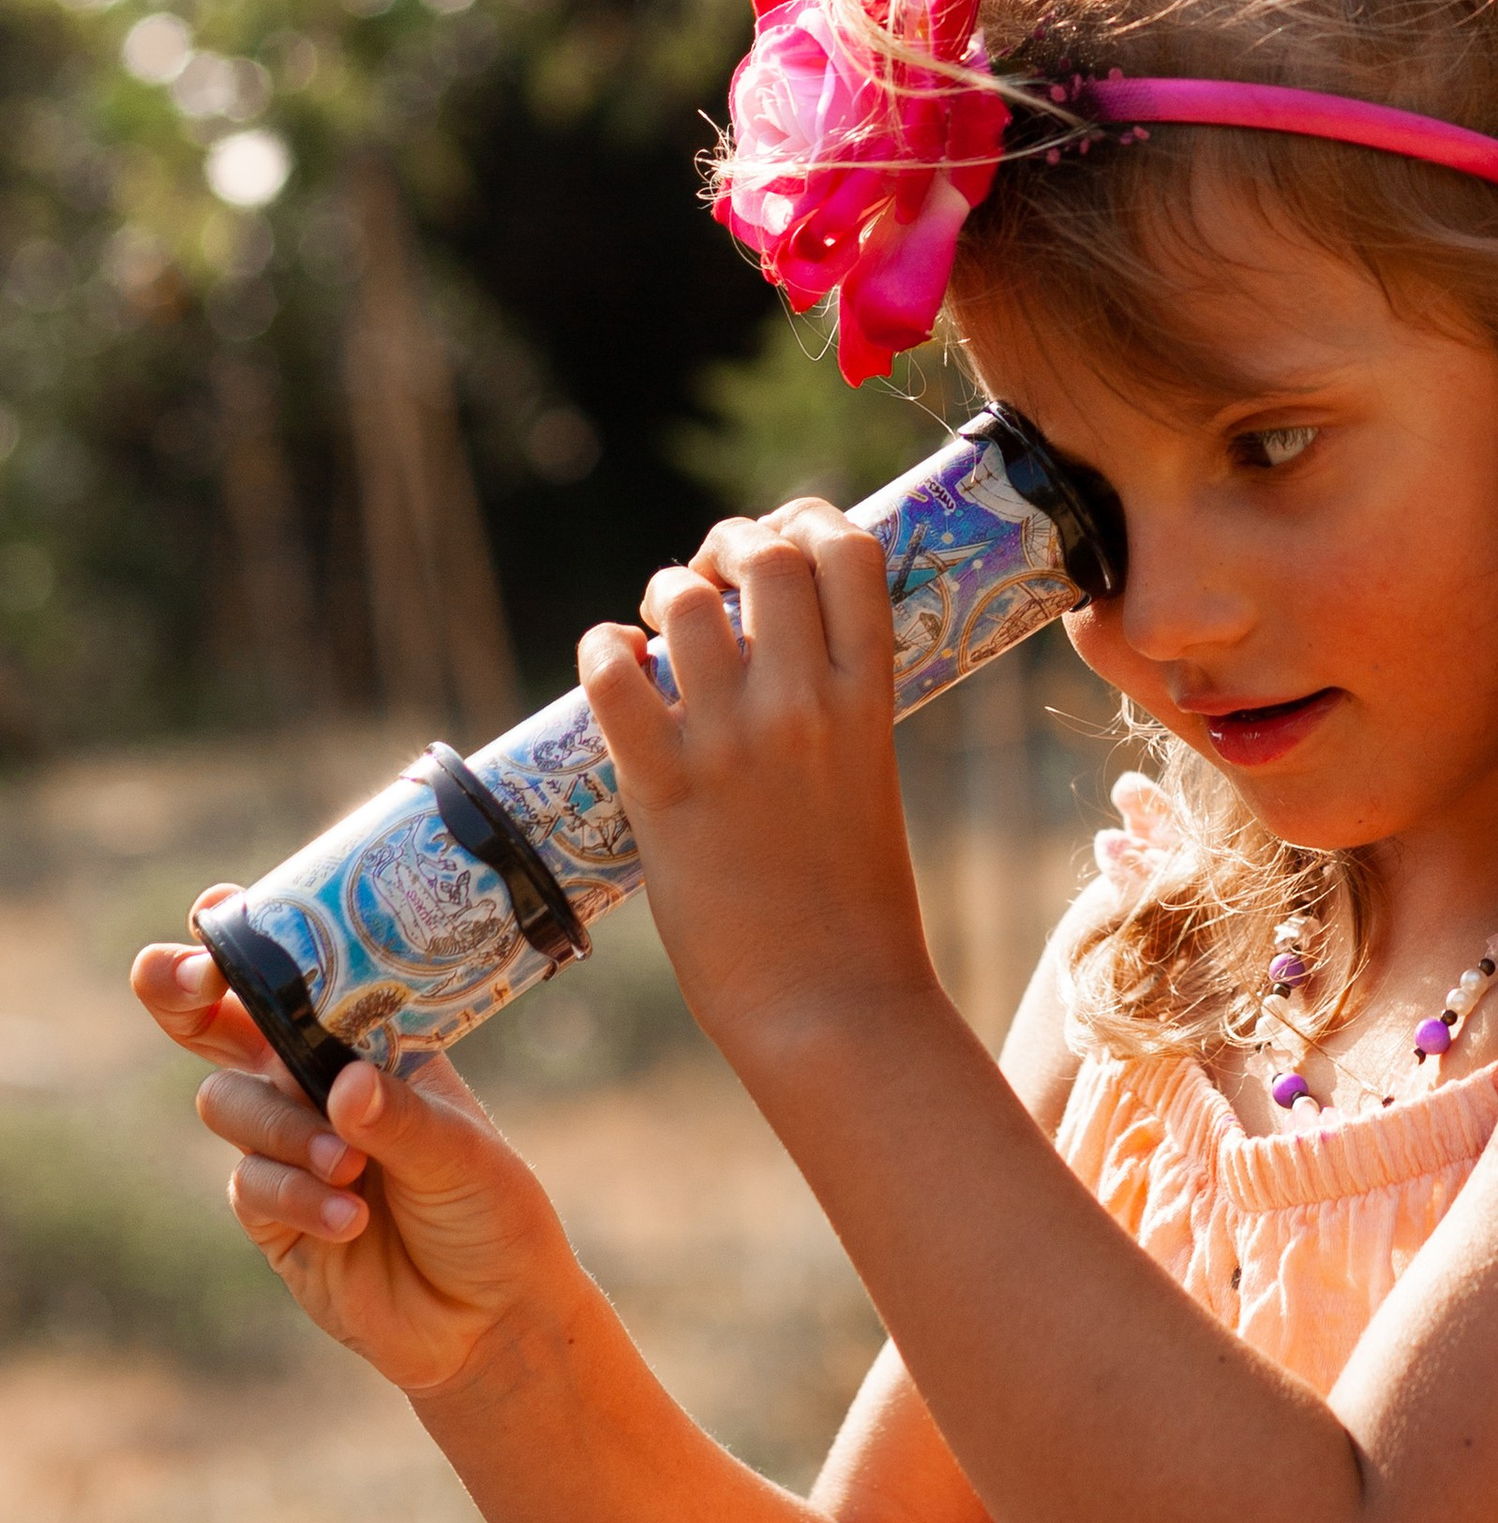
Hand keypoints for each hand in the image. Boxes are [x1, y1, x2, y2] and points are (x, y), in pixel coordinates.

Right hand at [130, 909, 588, 1399]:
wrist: (491, 1318)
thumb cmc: (491, 1214)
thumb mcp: (465, 1154)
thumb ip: (402, 1118)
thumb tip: (343, 1088)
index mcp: (367, 1044)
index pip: (298, 978)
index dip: (249, 941)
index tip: (221, 914)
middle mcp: (314, 1084)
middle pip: (217, 1023)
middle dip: (183, 993)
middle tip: (191, 985)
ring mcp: (286, 1147)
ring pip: (230, 1104)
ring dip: (286, 1130)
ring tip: (353, 1168)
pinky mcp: (270, 1216)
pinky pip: (251, 1184)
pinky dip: (297, 1197)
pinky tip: (350, 1218)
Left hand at [580, 500, 935, 1073]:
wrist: (830, 1003)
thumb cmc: (853, 906)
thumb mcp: (868, 780)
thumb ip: (834, 710)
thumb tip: (774, 655)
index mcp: (871, 700)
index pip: (851, 552)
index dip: (808, 519)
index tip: (781, 541)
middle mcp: (807, 704)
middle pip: (766, 552)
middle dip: (726, 544)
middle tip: (709, 583)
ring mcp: (736, 743)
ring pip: (685, 600)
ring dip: (664, 595)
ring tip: (659, 630)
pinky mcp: (666, 789)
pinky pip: (613, 674)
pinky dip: (602, 649)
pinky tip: (612, 664)